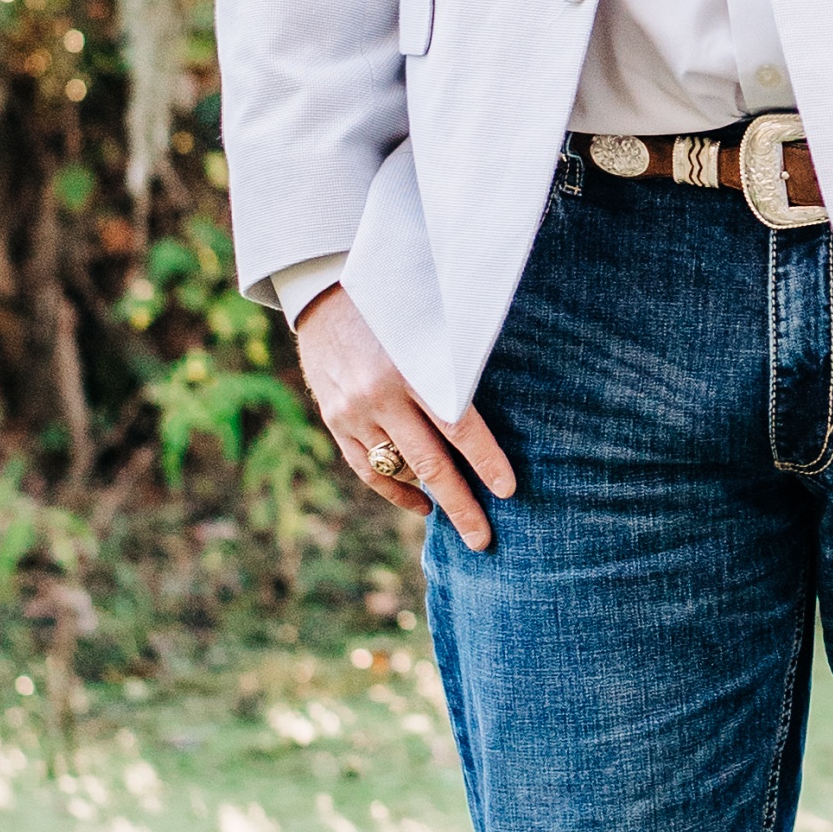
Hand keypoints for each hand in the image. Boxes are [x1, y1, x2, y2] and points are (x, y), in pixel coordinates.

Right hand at [293, 284, 518, 556]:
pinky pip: (368, 470)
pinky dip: (396, 491)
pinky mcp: (335, 421)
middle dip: (462, 506)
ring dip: (434, 498)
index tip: (508, 490)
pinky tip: (421, 506)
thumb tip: (498, 408)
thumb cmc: (396, 303)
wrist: (323, 290)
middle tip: (485, 541)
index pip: (458, 425)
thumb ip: (456, 364)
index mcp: (411, 366)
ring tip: (466, 522)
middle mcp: (380, 395)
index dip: (485, 460)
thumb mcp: (430, 323)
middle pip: (431, 464)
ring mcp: (353, 412)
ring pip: (400, 470)